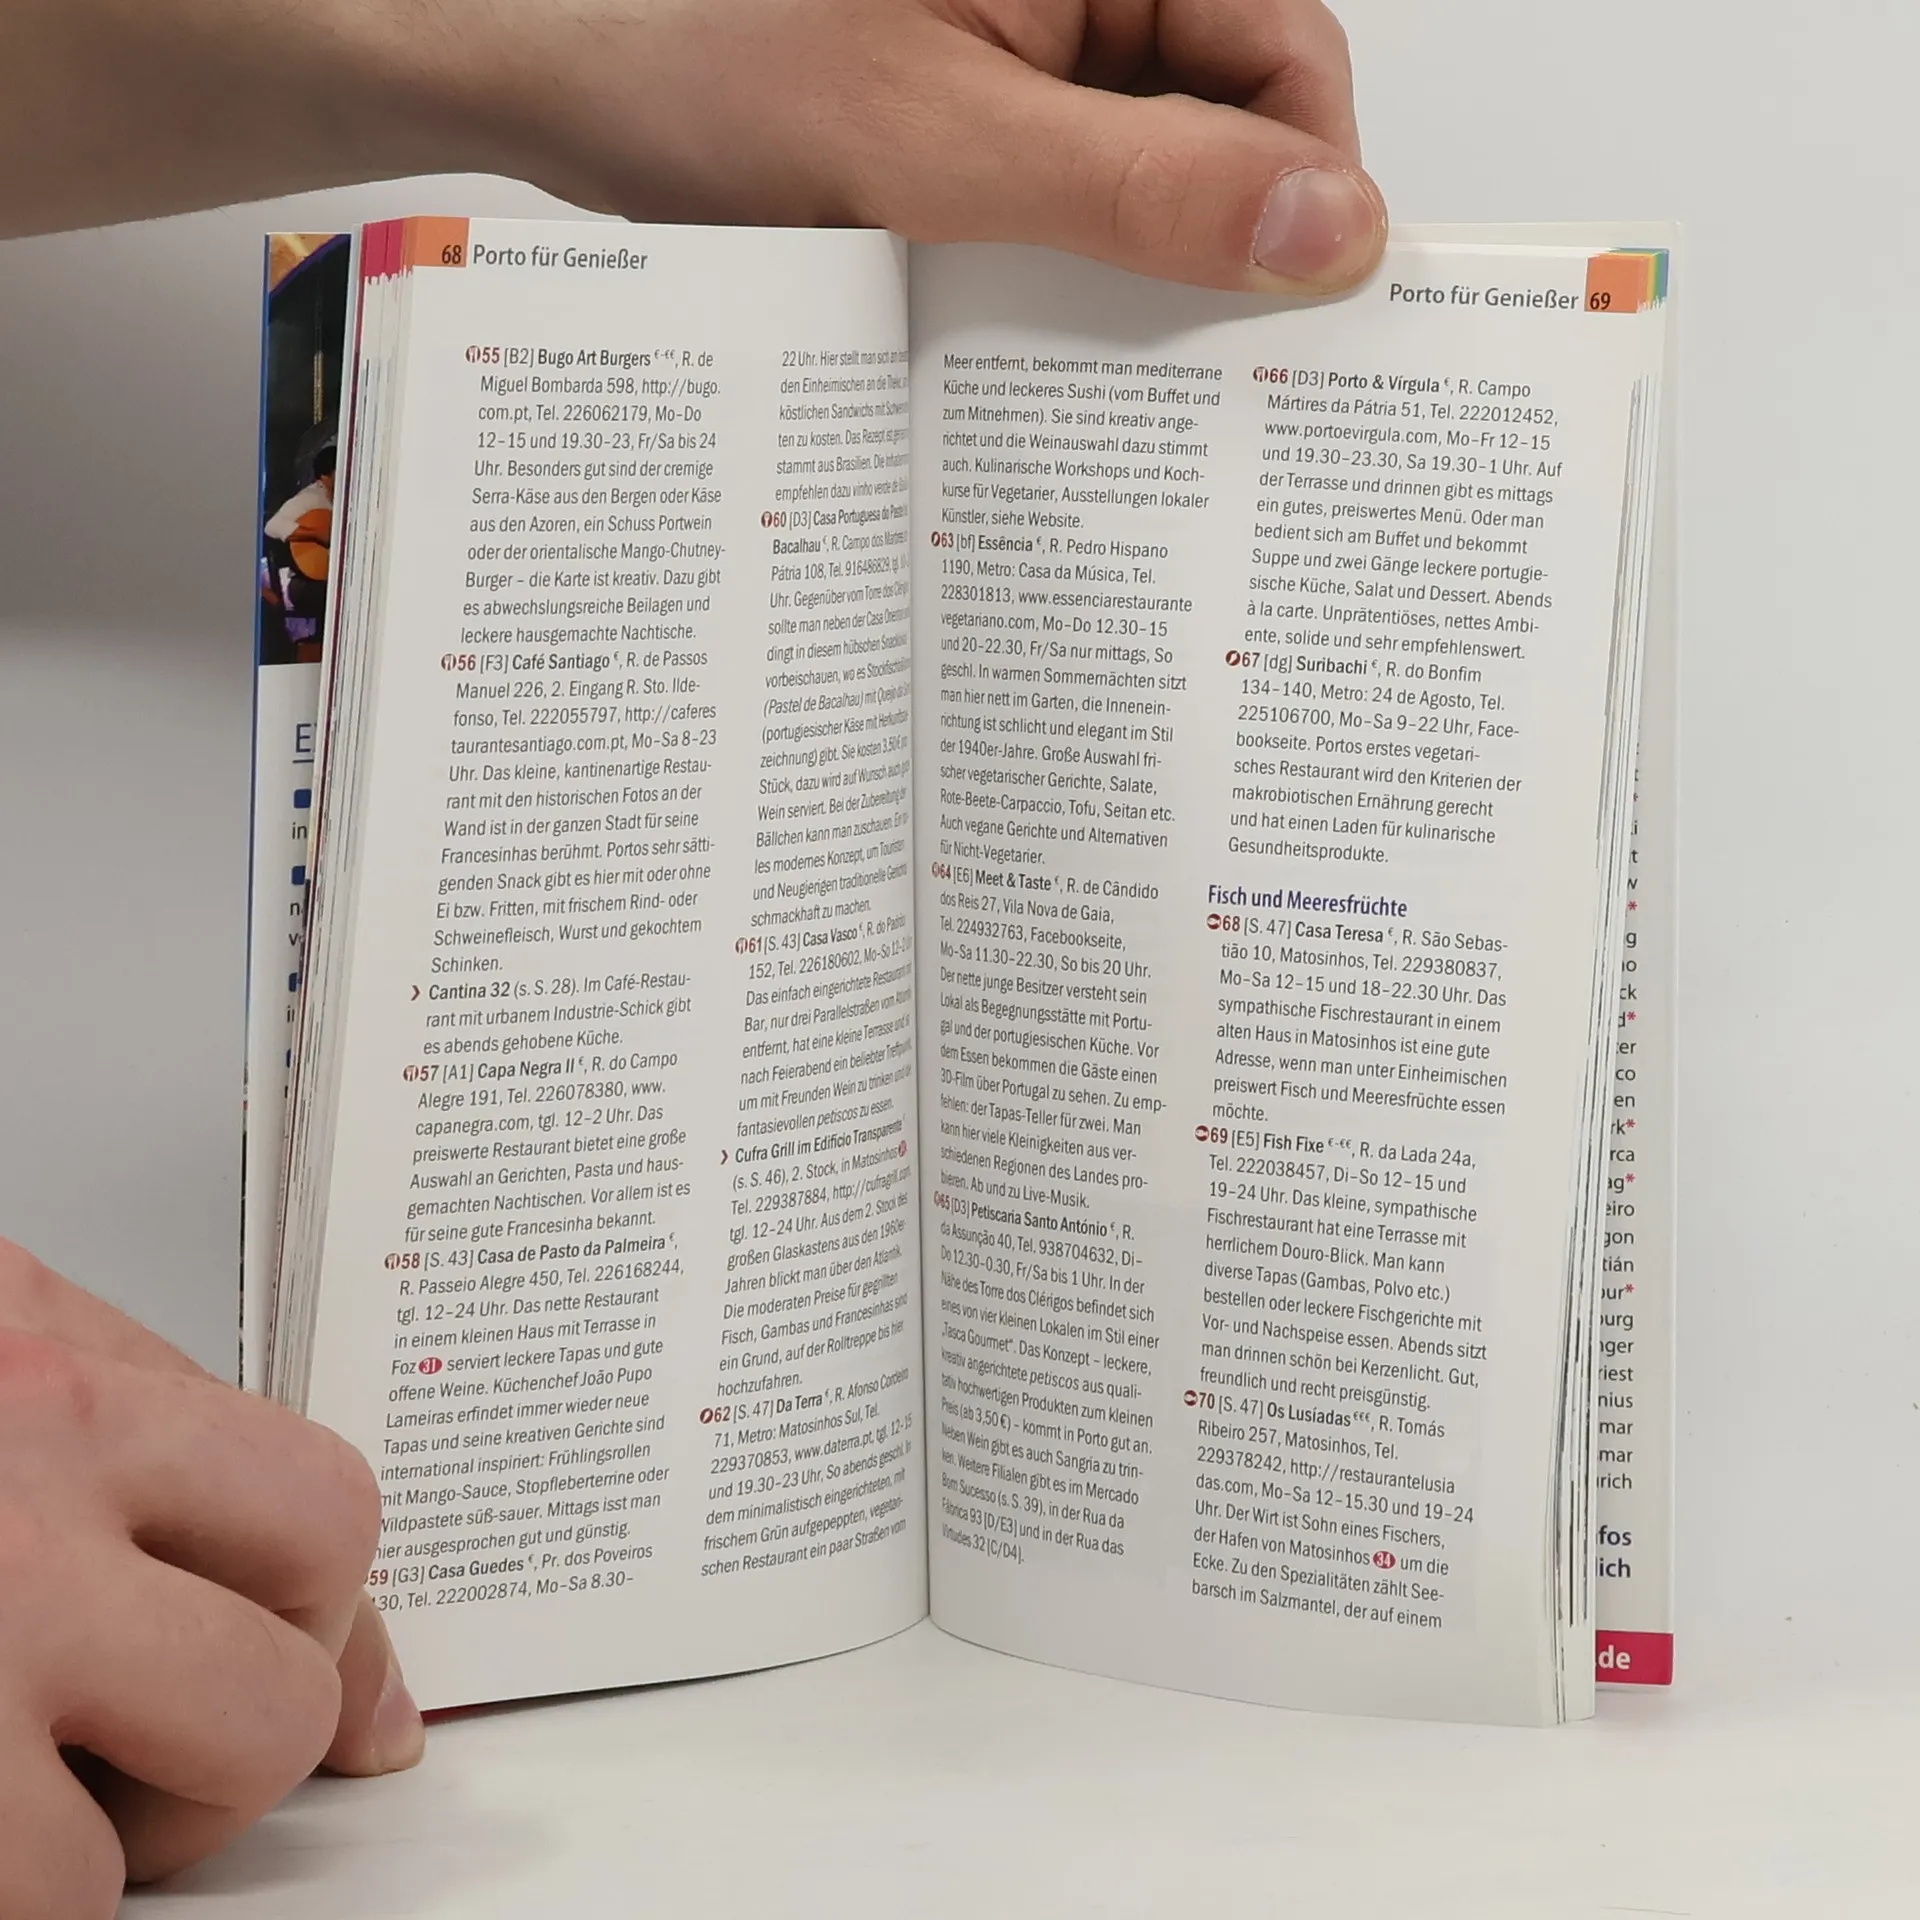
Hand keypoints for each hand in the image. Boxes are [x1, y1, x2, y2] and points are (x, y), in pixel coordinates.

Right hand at [0, 1238, 422, 1916]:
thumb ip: (142, 1441)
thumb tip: (321, 1609)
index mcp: (51, 1385)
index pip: (319, 1501)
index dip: (328, 1608)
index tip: (339, 1683)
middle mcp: (29, 1481)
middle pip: (301, 1640)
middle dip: (252, 1719)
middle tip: (139, 1743)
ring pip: (222, 1778)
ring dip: (137, 1830)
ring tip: (19, 1787)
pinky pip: (78, 1896)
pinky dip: (40, 1894)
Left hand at [2, 0, 1383, 292]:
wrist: (542, 68)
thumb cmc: (697, 61)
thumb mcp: (937, 141)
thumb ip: (1137, 186)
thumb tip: (1328, 228)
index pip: (1291, 54)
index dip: (1304, 190)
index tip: (1287, 314)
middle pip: (1227, 121)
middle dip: (1207, 245)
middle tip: (1176, 367)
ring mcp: (1025, 52)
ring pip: (1146, 175)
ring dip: (1123, 274)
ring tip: (1074, 353)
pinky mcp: (974, 115)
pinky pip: (1064, 200)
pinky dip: (1056, 273)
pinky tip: (1019, 332)